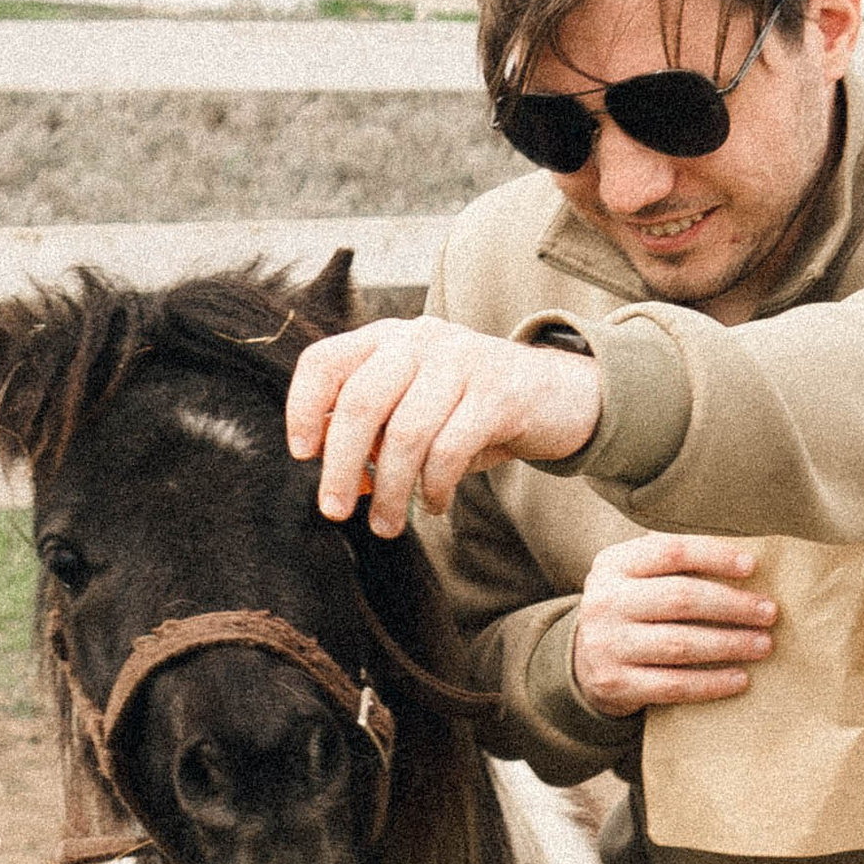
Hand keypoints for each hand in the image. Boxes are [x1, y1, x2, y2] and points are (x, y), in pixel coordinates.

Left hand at [286, 319, 603, 535]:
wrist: (562, 395)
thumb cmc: (474, 409)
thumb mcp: (418, 410)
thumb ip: (376, 435)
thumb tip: (340, 483)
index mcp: (389, 338)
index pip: (326, 361)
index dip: (302, 407)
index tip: (302, 455)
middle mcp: (421, 340)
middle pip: (360, 402)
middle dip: (340, 465)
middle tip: (333, 510)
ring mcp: (462, 361)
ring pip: (406, 434)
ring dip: (391, 490)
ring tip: (387, 525)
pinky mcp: (498, 393)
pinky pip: (450, 450)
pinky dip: (434, 487)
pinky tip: (434, 506)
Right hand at [573, 533, 776, 714]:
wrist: (582, 661)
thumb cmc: (631, 609)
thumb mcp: (636, 576)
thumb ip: (675, 563)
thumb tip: (746, 562)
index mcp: (613, 564)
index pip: (669, 552)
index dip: (714, 556)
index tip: (752, 566)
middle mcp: (605, 601)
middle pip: (681, 598)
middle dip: (732, 605)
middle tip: (769, 612)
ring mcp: (607, 645)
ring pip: (680, 643)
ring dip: (729, 644)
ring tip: (763, 644)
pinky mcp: (615, 683)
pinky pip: (673, 685)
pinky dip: (711, 683)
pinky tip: (740, 679)